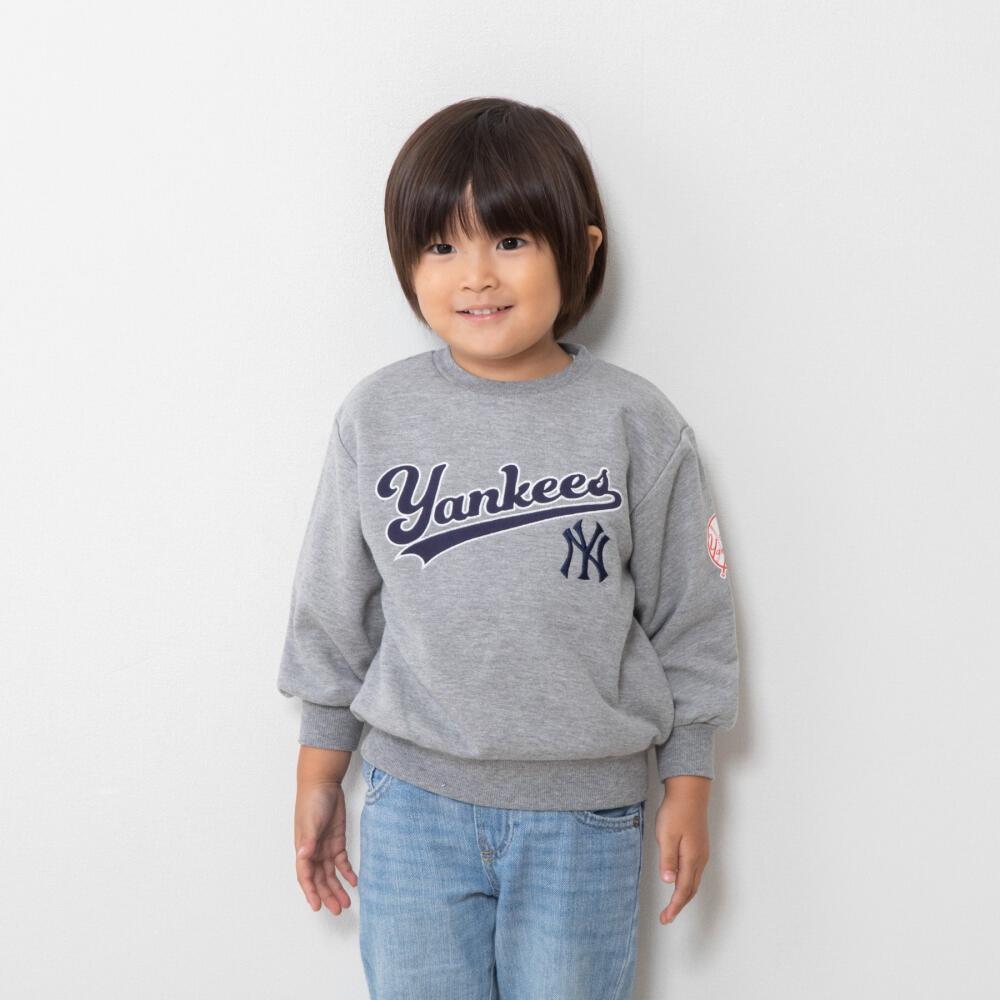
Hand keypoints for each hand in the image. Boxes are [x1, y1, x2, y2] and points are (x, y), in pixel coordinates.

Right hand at [294, 779, 357, 914]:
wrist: (324, 783)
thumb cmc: (312, 801)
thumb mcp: (310, 821)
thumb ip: (308, 840)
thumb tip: (303, 857)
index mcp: (303, 849)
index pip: (306, 876)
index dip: (311, 892)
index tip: (317, 906)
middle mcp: (313, 852)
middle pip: (320, 879)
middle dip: (327, 895)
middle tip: (337, 910)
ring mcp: (325, 847)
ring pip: (331, 874)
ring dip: (337, 888)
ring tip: (346, 903)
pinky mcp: (337, 841)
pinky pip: (341, 861)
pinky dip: (347, 872)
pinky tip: (353, 881)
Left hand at [655, 776, 710, 924]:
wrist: (689, 792)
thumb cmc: (676, 811)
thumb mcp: (667, 835)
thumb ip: (667, 859)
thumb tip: (668, 882)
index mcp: (691, 858)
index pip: (683, 889)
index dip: (674, 906)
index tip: (666, 918)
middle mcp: (699, 859)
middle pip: (690, 889)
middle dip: (679, 905)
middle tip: (666, 917)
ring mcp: (701, 852)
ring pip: (693, 881)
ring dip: (683, 895)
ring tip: (671, 905)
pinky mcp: (699, 846)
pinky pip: (694, 871)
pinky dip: (686, 883)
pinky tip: (678, 882)